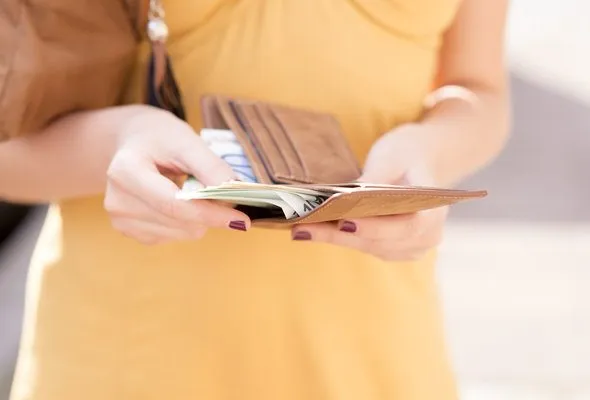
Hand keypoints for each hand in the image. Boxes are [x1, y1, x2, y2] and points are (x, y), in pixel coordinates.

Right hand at [104, 108, 250, 244]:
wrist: (131, 142)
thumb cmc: (159, 138)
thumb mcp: (186, 141)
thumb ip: (210, 166)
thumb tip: (233, 192)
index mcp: (125, 172)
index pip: (175, 205)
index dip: (212, 214)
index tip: (242, 218)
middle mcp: (117, 201)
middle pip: (181, 223)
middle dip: (209, 212)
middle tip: (220, 193)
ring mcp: (121, 220)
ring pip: (182, 234)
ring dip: (199, 218)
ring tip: (189, 189)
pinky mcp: (129, 232)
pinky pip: (173, 237)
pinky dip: (186, 223)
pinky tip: (177, 201)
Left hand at [291, 124, 448, 260]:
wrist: (422, 159)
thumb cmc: (408, 153)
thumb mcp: (393, 156)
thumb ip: (375, 179)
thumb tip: (345, 199)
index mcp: (433, 214)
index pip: (405, 227)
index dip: (375, 227)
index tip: (344, 221)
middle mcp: (424, 239)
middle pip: (378, 242)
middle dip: (338, 234)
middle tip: (303, 227)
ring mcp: (408, 248)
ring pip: (366, 247)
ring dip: (332, 238)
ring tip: (300, 229)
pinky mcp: (390, 249)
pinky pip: (362, 245)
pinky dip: (337, 237)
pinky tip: (311, 229)